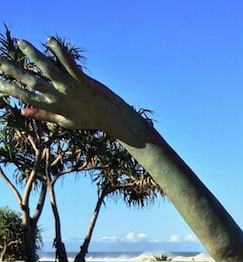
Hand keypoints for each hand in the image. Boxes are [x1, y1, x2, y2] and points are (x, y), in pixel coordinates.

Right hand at [0, 37, 143, 141]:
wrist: (112, 118)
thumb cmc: (88, 119)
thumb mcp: (64, 121)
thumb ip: (43, 114)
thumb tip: (22, 110)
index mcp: (53, 107)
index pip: (26, 97)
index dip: (10, 89)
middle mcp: (59, 96)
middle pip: (32, 82)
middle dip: (13, 71)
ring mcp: (70, 86)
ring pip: (48, 69)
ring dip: (34, 55)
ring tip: (22, 42)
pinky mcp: (82, 79)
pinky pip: (69, 63)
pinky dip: (60, 51)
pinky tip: (50, 40)